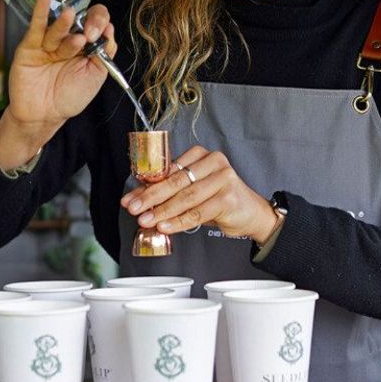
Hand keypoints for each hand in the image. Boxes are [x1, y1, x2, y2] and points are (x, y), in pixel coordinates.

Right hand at [0, 0, 116, 167]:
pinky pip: (36, 27)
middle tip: (88, 34)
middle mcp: (67, 40)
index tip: (97, 36)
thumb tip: (110, 28)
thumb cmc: (69, 97)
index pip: (96, 24)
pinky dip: (40, 12)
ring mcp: (48, 43)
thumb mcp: (96, 75)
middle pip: (79, 20)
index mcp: (86, 46)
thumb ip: (104, 52)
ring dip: (65, 21)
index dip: (99, 23)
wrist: (44, 116)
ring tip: (70, 16)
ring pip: (59, 26)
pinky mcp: (30, 47)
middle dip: (87, 23)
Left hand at [120, 146, 278, 242]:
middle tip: (133, 209)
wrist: (251, 213)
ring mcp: (223, 179)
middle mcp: (213, 162)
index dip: (146, 186)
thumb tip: (136, 199)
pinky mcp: (228, 198)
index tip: (129, 199)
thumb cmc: (218, 200)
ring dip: (162, 211)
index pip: (167, 171)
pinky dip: (179, 221)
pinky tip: (165, 226)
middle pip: (175, 182)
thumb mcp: (192, 191)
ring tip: (146, 220)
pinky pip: (198, 212)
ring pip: (185, 198)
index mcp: (200, 155)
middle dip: (150, 198)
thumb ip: (168, 191)